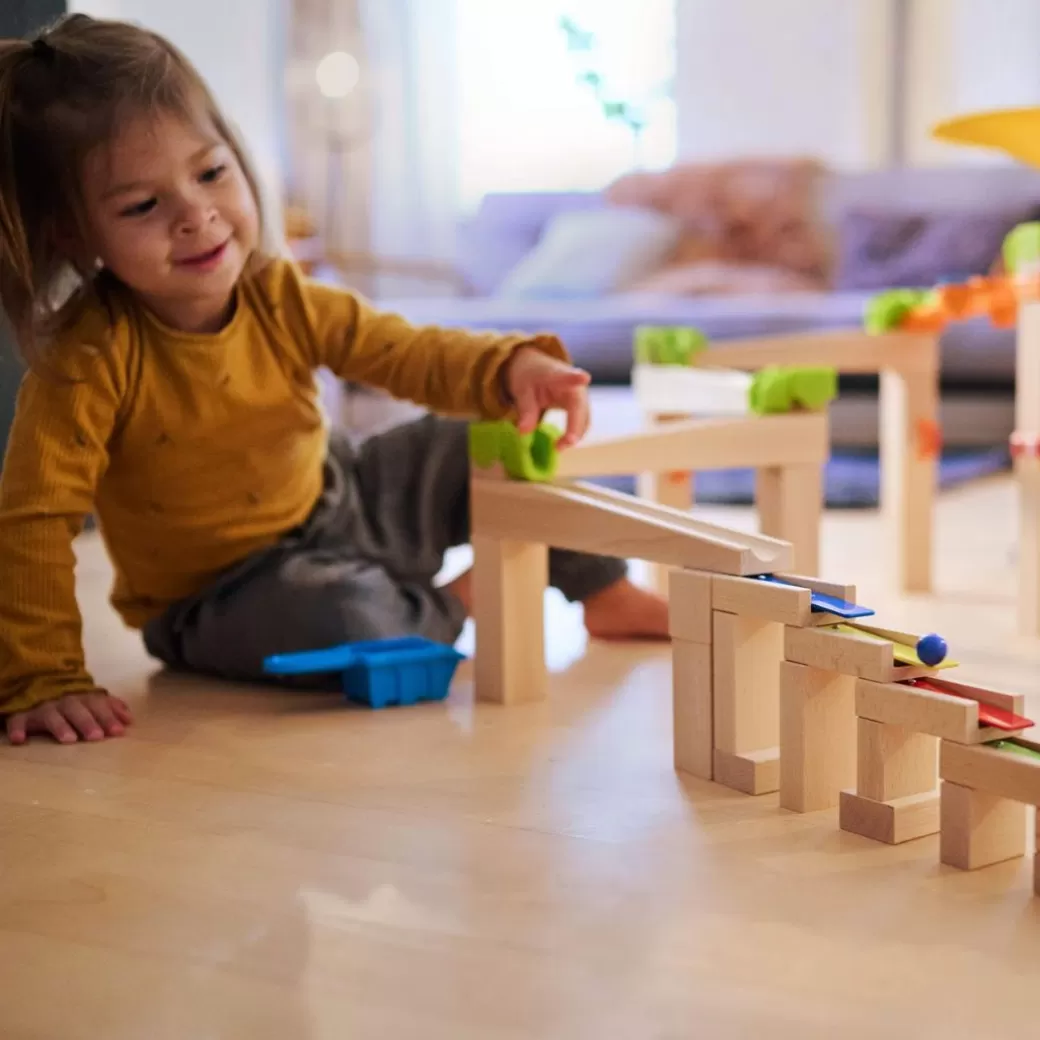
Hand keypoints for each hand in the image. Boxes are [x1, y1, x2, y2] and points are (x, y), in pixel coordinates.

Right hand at [5, 691, 132, 745]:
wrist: (36, 684)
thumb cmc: (71, 700)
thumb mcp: (91, 701)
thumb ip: (110, 708)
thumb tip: (129, 719)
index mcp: (82, 698)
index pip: (97, 705)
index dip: (108, 717)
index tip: (119, 731)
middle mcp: (63, 701)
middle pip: (76, 709)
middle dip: (87, 722)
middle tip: (97, 737)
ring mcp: (42, 708)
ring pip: (50, 714)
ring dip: (60, 726)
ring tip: (69, 739)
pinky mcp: (21, 715)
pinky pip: (17, 720)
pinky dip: (17, 728)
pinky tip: (20, 739)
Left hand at [504, 346, 590, 447]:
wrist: (535, 367)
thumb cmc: (529, 376)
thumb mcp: (522, 391)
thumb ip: (525, 410)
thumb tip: (523, 433)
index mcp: (558, 375)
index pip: (568, 376)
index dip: (576, 378)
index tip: (584, 377)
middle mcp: (575, 386)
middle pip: (580, 408)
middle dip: (574, 429)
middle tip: (561, 446)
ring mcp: (581, 398)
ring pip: (584, 419)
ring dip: (575, 435)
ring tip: (557, 447)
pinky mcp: (580, 408)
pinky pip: (581, 423)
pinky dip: (573, 434)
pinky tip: (560, 444)